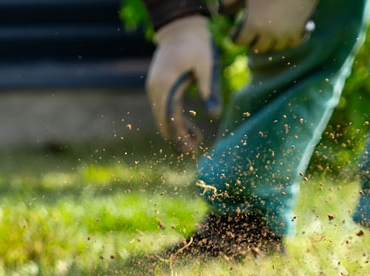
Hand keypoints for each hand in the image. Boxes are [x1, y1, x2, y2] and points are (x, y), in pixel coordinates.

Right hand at [145, 15, 220, 153]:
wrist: (180, 27)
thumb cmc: (196, 44)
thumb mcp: (207, 65)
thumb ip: (209, 89)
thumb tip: (214, 116)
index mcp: (165, 84)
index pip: (168, 117)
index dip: (178, 136)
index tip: (189, 149)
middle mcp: (155, 88)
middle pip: (162, 121)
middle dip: (176, 139)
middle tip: (191, 153)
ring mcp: (155, 88)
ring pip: (162, 118)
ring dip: (176, 132)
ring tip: (194, 144)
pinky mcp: (158, 87)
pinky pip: (164, 110)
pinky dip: (175, 122)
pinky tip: (191, 129)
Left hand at [233, 0, 318, 51]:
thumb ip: (230, 1)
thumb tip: (220, 12)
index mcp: (253, 24)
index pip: (240, 41)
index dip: (235, 37)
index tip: (234, 33)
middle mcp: (269, 34)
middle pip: (257, 48)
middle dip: (251, 41)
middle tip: (250, 34)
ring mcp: (285, 34)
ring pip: (275, 48)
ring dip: (269, 42)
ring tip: (266, 34)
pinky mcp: (300, 31)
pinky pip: (293, 43)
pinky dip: (288, 40)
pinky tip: (285, 34)